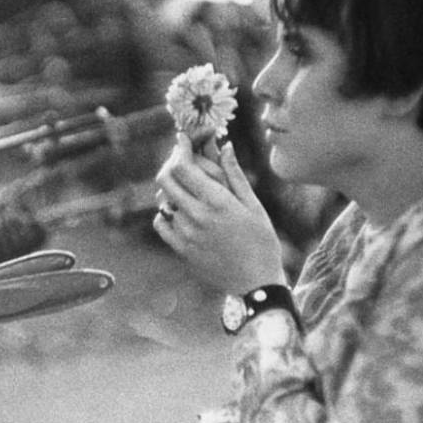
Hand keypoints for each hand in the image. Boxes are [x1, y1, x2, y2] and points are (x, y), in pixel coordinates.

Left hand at [154, 133, 284, 293]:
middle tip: (180, 159)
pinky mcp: (181, 250)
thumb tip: (225, 145)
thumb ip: (234, 175)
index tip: (182, 139)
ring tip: (186, 187)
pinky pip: (161, 224)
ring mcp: (186, 234)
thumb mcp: (253, 205)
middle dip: (171, 163)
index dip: (180, 148)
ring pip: (164, 200)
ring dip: (171, 189)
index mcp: (218, 202)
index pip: (185, 167)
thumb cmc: (262, 241)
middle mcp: (197, 216)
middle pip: (166, 179)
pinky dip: (165, 213)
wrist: (256, 283)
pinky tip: (178, 211)